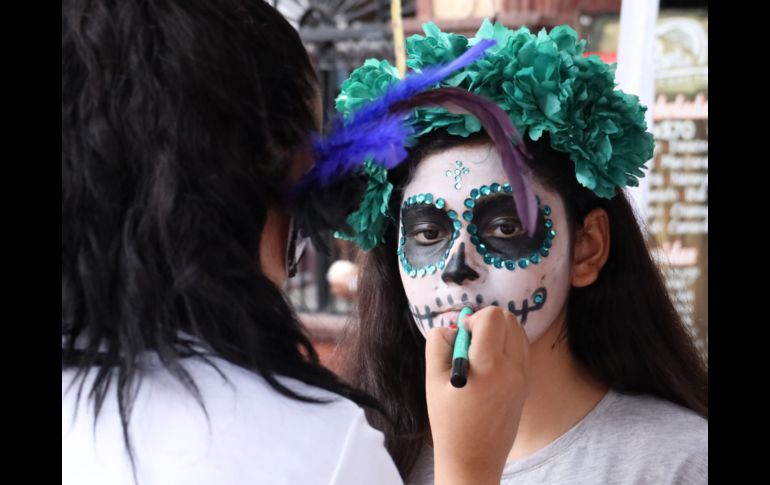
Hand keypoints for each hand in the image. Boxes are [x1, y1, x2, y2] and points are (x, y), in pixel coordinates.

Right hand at [425, 306, 530, 484]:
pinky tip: (488, 364)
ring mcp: (523, 377)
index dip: (473, 319)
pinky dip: (506, 346)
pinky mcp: (526, 384)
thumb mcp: (432, 380)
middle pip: (509, 318)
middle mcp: (513, 368)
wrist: (473, 458)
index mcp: (489, 366)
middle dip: (486, 321)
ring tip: (479, 353)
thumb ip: (437, 344)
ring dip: (498, 332)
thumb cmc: (449, 422)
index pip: (493, 317)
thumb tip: (450, 327)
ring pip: (518, 331)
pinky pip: (521, 349)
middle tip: (469, 342)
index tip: (461, 335)